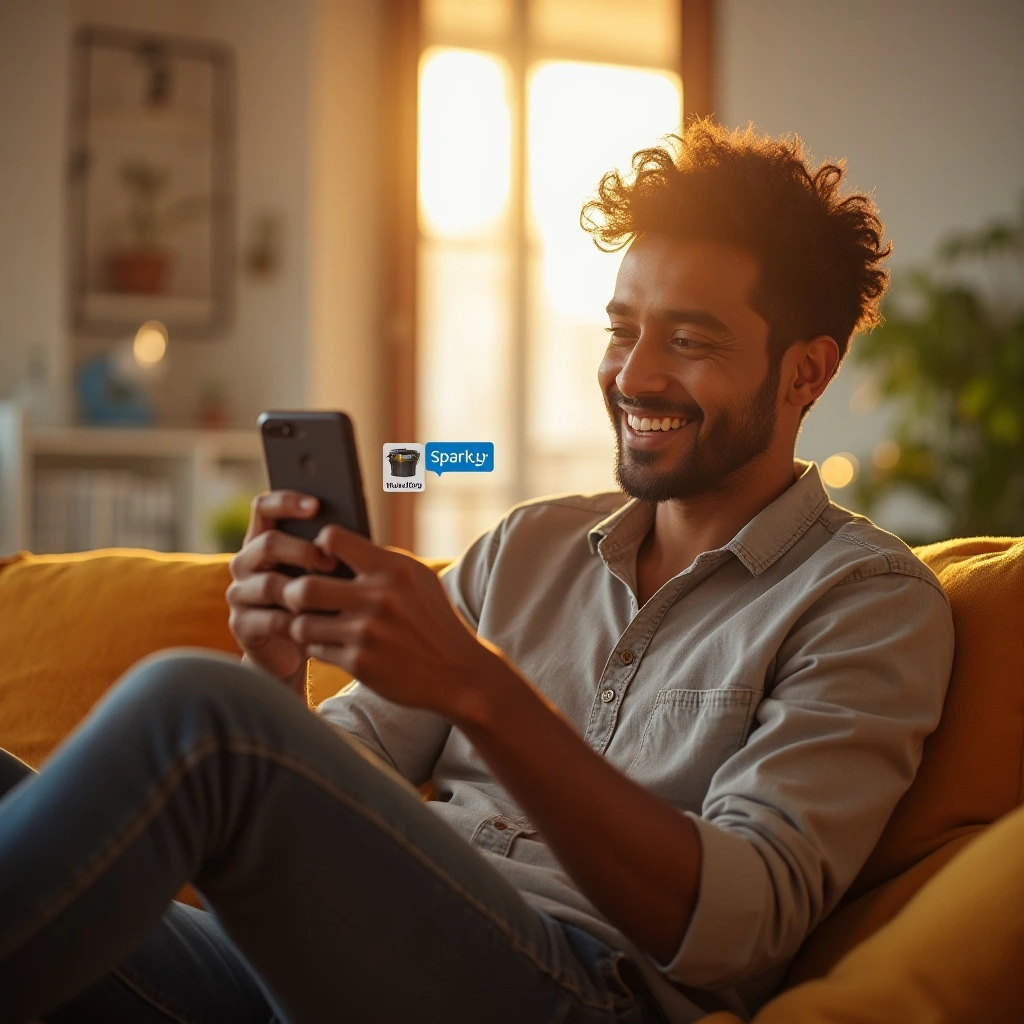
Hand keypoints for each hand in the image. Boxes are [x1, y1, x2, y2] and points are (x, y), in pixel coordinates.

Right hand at [226, 491, 338, 694]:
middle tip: (330, 561)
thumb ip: (330, 551)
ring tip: (331, 595)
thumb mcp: (327, 573)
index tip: (316, 504)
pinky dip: (298, 621)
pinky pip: (269, 620)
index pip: (264, 507)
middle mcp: (246, 562)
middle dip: (302, 550)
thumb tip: (355, 534)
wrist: (302, 648)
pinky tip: (320, 623)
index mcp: (264, 540)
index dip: (286, 502)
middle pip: (267, 543)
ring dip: (302, 589)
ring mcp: (240, 594)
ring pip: (268, 584)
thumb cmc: (320, 601)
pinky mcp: (242, 625)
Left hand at [278, 524, 496, 718]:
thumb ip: (380, 562)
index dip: (317, 549)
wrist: (459, 672)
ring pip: (302, 624)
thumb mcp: (418, 579)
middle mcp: (380, 597)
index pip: (331, 539)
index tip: (321, 561)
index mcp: (393, 567)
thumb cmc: (432, 620)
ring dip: (302, 625)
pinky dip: (319, 648)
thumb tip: (330, 548)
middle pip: (304, 587)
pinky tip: (333, 646)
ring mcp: (368, 632)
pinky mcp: (361, 663)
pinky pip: (316, 650)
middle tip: (299, 598)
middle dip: (293, 593)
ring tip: (313, 624)